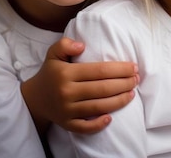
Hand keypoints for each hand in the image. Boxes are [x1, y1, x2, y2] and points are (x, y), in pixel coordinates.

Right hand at [22, 37, 138, 134]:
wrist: (34, 99)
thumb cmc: (50, 73)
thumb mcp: (53, 54)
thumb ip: (65, 44)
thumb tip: (82, 45)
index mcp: (66, 73)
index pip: (100, 70)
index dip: (120, 69)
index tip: (133, 67)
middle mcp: (66, 92)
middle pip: (103, 88)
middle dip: (124, 83)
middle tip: (136, 79)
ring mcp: (67, 110)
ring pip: (99, 107)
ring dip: (119, 101)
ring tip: (132, 93)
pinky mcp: (67, 123)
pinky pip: (85, 127)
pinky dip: (99, 124)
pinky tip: (111, 118)